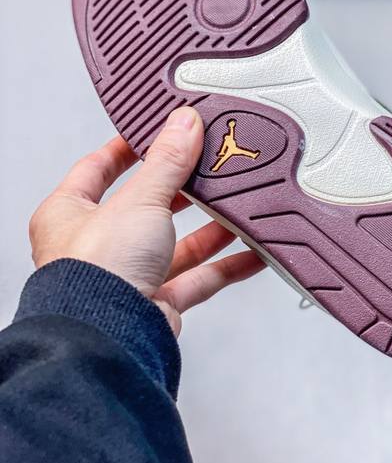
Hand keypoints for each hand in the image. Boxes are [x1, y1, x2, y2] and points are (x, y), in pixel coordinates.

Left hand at [28, 107, 264, 335]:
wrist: (109, 338)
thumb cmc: (96, 273)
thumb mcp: (139, 199)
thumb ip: (167, 161)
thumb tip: (183, 124)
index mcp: (70, 214)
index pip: (97, 170)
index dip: (127, 150)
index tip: (154, 133)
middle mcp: (95, 247)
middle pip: (145, 208)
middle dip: (181, 191)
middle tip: (208, 168)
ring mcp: (127, 277)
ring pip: (176, 246)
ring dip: (210, 229)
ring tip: (238, 206)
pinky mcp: (156, 304)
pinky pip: (197, 280)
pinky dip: (226, 267)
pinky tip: (251, 253)